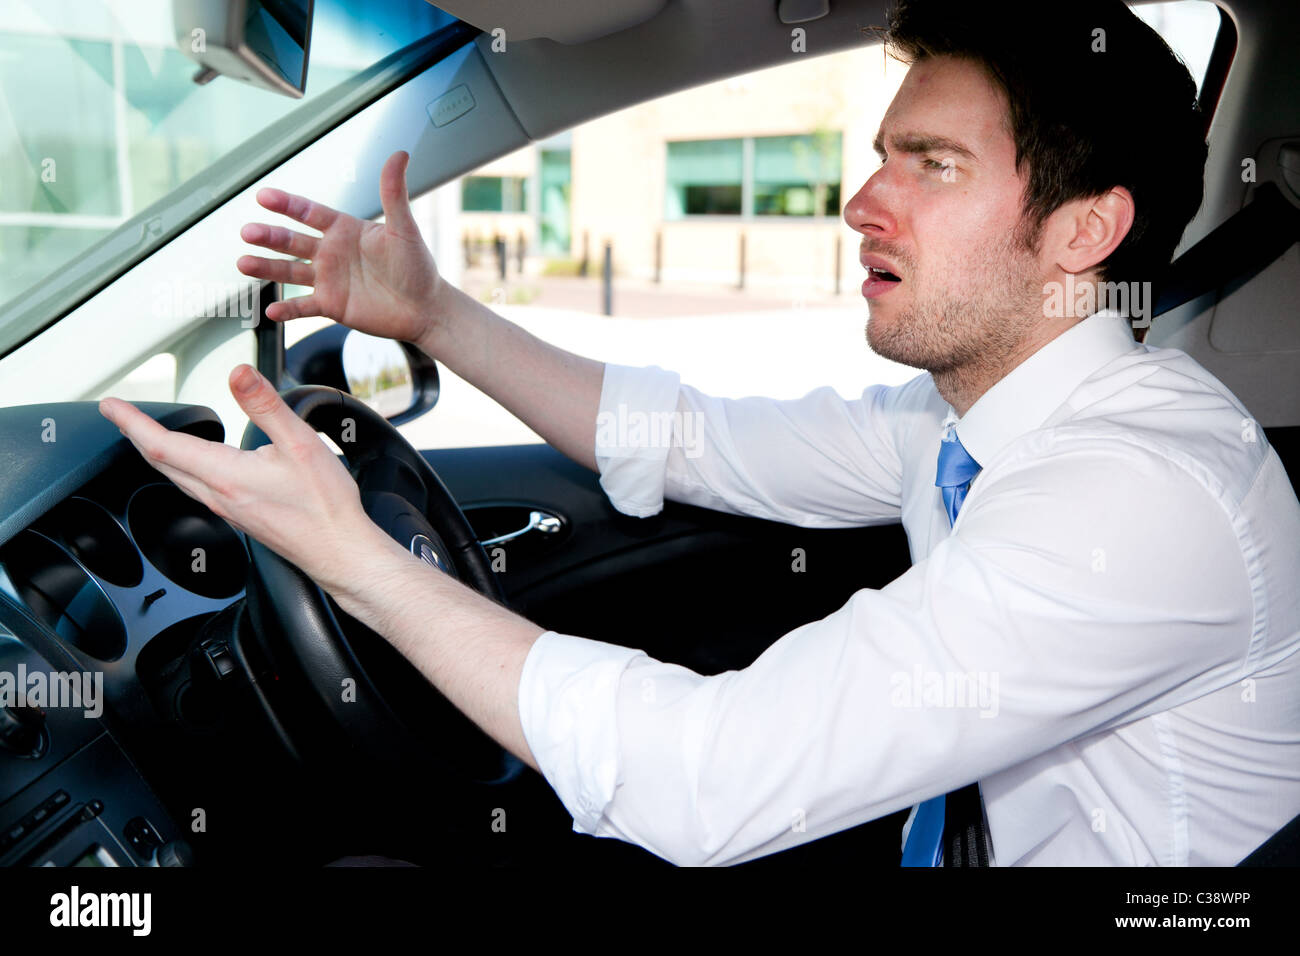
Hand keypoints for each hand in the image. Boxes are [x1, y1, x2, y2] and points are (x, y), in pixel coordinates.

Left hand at [98, 364, 388, 594]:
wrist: (339, 551)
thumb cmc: (325, 507)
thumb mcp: (301, 444)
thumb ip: (266, 406)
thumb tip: (239, 375)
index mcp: (225, 475)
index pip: (162, 445)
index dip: (132, 422)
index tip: (111, 406)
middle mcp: (218, 496)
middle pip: (162, 463)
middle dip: (136, 435)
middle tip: (120, 415)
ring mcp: (227, 509)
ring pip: (177, 477)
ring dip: (157, 453)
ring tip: (148, 435)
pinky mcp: (240, 516)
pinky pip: (197, 489)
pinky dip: (182, 468)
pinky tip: (194, 464)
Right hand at [236, 151, 441, 344]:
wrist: (425, 308)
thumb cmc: (417, 266)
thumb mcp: (404, 228)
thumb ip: (394, 193)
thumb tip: (399, 154)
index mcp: (344, 229)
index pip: (309, 212)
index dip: (287, 204)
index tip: (264, 196)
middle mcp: (331, 252)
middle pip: (293, 241)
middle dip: (270, 236)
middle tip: (248, 232)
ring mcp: (328, 279)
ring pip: (290, 271)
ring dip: (267, 268)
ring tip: (243, 263)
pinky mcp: (331, 305)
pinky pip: (303, 307)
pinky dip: (287, 309)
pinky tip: (270, 311)